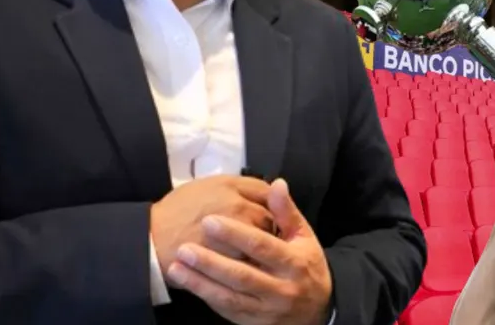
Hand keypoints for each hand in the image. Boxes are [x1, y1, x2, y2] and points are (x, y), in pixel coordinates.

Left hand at [166, 179, 332, 324]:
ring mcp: (266, 309)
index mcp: (294, 263)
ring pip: (230, 297)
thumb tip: (277, 184)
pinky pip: (227, 309)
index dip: (235, 234)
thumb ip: (286, 212)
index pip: (262, 246)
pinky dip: (207, 296)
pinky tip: (188, 283)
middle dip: (211, 262)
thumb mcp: (303, 237)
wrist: (317, 309)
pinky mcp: (253, 322)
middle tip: (184, 247)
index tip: (209, 221)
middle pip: (242, 275)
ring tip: (176, 267)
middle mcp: (281, 289)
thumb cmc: (307, 265)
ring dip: (201, 283)